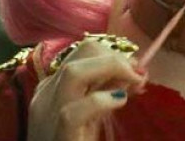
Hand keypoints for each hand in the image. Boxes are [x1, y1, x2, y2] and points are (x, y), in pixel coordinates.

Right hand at [27, 37, 147, 140]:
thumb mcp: (90, 113)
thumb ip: (105, 91)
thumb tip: (135, 72)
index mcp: (52, 87)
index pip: (83, 53)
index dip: (113, 54)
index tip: (135, 69)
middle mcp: (47, 94)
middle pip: (81, 52)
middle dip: (115, 56)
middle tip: (137, 76)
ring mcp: (48, 113)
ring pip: (74, 72)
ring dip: (111, 68)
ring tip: (133, 82)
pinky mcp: (58, 135)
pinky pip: (73, 112)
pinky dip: (101, 101)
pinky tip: (120, 102)